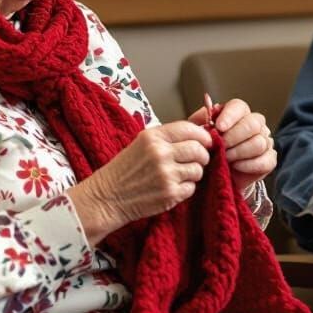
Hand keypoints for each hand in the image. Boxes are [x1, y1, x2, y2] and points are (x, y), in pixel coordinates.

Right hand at [72, 122, 212, 242]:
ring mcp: (166, 174)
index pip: (190, 129)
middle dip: (202, 156)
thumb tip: (205, 115)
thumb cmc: (127, 167)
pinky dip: (186, 189)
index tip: (205, 141)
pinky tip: (172, 187)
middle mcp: (160, 153)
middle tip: (195, 160)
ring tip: (179, 175)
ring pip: (198, 170)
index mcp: (153, 136)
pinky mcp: (170, 194)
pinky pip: (192, 188)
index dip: (203, 135)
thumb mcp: (145, 142)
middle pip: (199, 150)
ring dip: (193, 173)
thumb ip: (174, 132)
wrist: (108, 196)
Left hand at [191, 97, 275, 192]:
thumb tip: (207, 113)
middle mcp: (255, 124)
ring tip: (225, 158)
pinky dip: (249, 165)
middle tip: (221, 147)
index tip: (218, 127)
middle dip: (234, 136)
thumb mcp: (199, 136)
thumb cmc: (208, 152)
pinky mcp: (269, 159)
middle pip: (253, 123)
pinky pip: (266, 160)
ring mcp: (265, 141)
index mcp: (238, 114)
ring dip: (239, 152)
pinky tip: (236, 167)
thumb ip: (199, 121)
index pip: (239, 107)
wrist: (217, 177)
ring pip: (259, 142)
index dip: (230, 116)